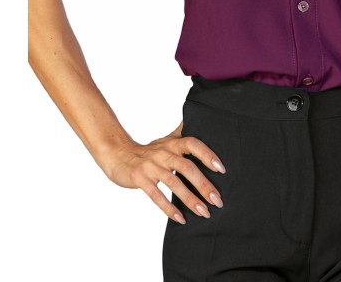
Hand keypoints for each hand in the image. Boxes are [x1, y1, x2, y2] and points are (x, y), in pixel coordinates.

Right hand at [99, 122, 227, 224]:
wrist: (118, 155)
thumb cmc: (148, 151)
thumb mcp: (167, 140)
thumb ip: (184, 134)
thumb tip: (203, 122)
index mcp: (172, 143)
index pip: (193, 144)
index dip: (208, 155)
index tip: (222, 170)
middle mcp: (163, 153)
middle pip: (187, 168)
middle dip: (204, 185)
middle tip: (218, 200)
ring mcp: (151, 167)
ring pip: (174, 183)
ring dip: (190, 199)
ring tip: (204, 212)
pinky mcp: (140, 179)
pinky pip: (156, 196)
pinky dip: (169, 208)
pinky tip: (181, 218)